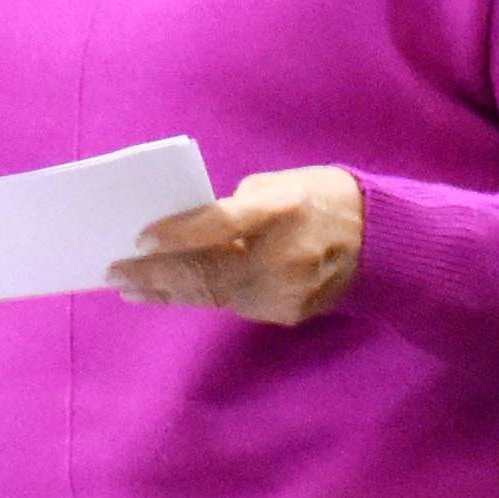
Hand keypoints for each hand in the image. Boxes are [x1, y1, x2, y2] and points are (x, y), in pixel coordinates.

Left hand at [110, 168, 364, 327]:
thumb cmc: (322, 198)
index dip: (177, 234)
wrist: (383, 242)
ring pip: (213, 295)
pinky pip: (234, 304)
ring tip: (132, 287)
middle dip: (156, 274)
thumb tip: (187, 227)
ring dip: (168, 291)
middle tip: (116, 273)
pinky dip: (200, 296)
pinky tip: (172, 292)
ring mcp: (286, 290)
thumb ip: (237, 206)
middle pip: (207, 271)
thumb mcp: (282, 184)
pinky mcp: (286, 313)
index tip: (140, 239)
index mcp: (282, 210)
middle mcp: (284, 255)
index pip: (220, 225)